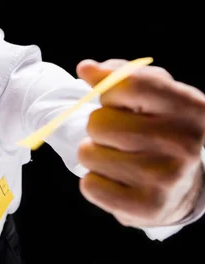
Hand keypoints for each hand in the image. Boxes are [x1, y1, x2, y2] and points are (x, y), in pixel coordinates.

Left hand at [76, 59, 204, 227]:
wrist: (181, 184)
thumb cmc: (158, 128)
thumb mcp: (151, 94)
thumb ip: (119, 74)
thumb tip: (86, 68)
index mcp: (189, 107)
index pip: (124, 85)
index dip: (107, 92)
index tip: (113, 100)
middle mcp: (184, 142)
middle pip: (98, 122)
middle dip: (98, 126)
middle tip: (118, 136)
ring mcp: (167, 178)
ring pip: (88, 153)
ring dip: (94, 154)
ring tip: (118, 158)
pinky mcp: (147, 207)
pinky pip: (89, 185)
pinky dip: (95, 182)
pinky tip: (117, 180)